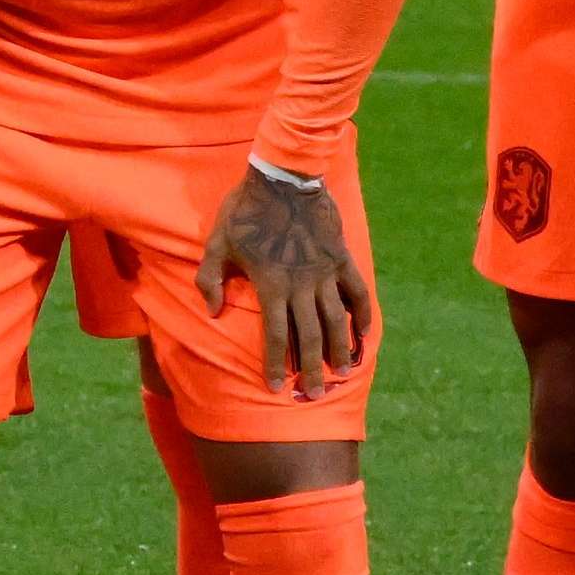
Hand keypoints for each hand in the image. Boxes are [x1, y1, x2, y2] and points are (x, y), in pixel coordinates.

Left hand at [199, 164, 370, 398]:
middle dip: (310, 370)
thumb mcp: (216, 243)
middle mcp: (301, 285)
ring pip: (336, 320)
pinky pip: (357, 292)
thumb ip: (209, 279)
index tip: (276, 387)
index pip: (276, 336)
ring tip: (341, 373)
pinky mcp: (341, 258)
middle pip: (309, 337)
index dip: (276, 364)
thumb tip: (211, 312)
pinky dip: (362, 315)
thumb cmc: (244, 211)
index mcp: (271, 285)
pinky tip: (364, 335)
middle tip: (313, 396)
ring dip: (339, 350)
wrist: (282, 178)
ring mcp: (325, 273)